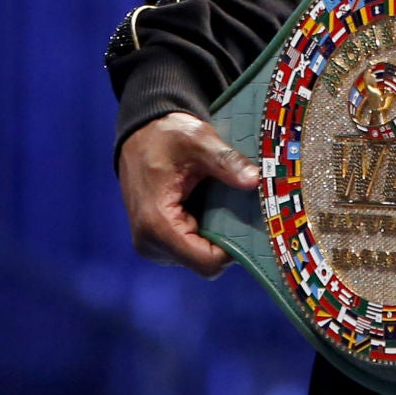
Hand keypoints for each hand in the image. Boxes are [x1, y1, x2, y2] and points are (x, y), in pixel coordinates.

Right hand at [119, 111, 260, 277]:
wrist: (140, 132)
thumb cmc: (167, 135)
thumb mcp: (199, 141)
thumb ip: (226, 161)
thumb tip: (255, 180)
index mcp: (156, 223)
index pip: (206, 262)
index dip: (233, 248)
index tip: (246, 221)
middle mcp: (149, 241)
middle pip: (203, 262)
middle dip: (224, 240)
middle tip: (236, 208)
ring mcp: (150, 244)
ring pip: (196, 258)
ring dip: (211, 237)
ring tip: (215, 204)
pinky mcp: (154, 241)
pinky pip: (187, 250)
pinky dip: (200, 234)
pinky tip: (202, 207)